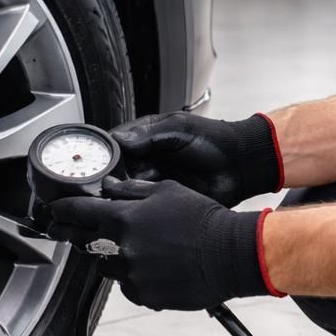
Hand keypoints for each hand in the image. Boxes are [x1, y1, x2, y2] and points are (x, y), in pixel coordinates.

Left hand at [46, 178, 274, 310]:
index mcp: (124, 218)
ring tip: (130, 249)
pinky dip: (132, 277)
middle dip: (74, 234)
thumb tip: (110, 189)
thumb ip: (132, 191)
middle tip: (66, 231)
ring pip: (105, 266)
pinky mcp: (144, 294)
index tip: (54, 210)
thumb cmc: (202, 218)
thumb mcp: (167, 191)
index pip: (79, 212)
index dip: (63, 210)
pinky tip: (150, 267)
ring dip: (110, 256)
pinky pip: (127, 286)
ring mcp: (131, 274)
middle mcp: (121, 248)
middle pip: (84, 242)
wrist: (229, 253)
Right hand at [110, 112, 283, 206]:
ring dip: (123, 193)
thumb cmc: (216, 141)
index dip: (105, 154)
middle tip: (105, 185)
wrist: (240, 166)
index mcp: (148, 137)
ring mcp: (156, 179)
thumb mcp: (180, 130)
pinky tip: (136, 206)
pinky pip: (145, 204)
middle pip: (117, 170)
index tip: (95, 163)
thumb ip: (149, 135)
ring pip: (128, 188)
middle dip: (110, 178)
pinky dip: (139, 206)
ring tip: (118, 197)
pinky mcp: (165, 198)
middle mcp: (149, 158)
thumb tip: (119, 139)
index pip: (117, 145)